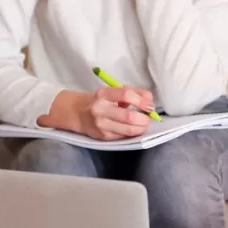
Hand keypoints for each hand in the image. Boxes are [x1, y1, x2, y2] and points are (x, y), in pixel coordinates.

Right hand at [41, 87, 155, 140]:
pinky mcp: (103, 136)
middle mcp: (101, 109)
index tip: (150, 106)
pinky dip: (133, 133)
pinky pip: (124, 136)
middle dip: (144, 119)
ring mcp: (101, 125)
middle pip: (129, 116)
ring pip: (128, 130)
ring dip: (141, 128)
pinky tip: (134, 128)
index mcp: (104, 94)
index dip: (142, 101)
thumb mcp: (113, 91)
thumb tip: (150, 100)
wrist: (77, 112)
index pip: (126, 94)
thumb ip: (133, 92)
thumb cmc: (100, 99)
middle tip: (149, 117)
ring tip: (144, 124)